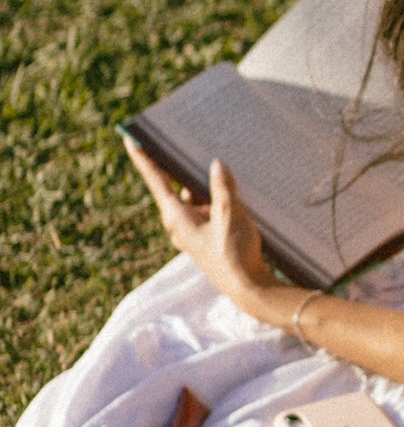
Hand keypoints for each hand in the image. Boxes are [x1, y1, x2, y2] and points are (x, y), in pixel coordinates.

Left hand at [124, 139, 274, 301]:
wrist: (249, 287)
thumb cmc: (235, 253)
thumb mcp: (230, 214)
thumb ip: (222, 187)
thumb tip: (216, 164)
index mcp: (177, 217)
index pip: (156, 180)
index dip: (144, 158)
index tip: (130, 139)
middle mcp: (179, 224)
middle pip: (176, 187)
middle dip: (182, 169)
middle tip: (188, 145)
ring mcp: (191, 232)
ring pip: (193, 200)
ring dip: (204, 187)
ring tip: (223, 170)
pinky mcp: (205, 237)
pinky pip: (204, 211)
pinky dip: (213, 201)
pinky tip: (231, 194)